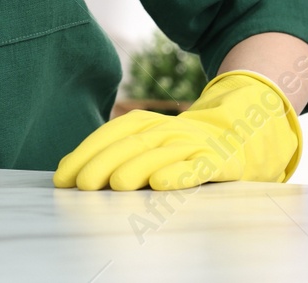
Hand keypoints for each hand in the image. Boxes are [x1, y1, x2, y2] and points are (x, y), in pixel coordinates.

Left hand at [53, 69, 302, 190]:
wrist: (244, 136)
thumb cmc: (183, 149)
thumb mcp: (150, 145)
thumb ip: (117, 155)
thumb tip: (70, 175)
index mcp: (147, 123)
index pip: (111, 133)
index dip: (85, 153)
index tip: (63, 177)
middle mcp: (168, 129)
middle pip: (131, 143)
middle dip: (103, 162)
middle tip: (81, 185)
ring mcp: (195, 144)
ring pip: (162, 154)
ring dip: (137, 167)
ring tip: (116, 185)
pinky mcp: (220, 162)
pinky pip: (200, 167)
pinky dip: (181, 174)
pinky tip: (162, 185)